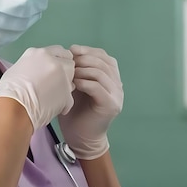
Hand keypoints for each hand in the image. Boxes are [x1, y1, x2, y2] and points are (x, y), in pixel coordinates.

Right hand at [0, 46, 74, 130]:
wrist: (13, 108)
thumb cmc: (9, 90)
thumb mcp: (18, 68)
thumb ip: (32, 65)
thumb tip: (36, 70)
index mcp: (40, 53)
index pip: (59, 50)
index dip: (58, 59)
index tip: (54, 68)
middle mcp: (54, 61)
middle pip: (69, 61)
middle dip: (64, 71)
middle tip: (55, 81)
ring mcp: (62, 76)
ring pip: (73, 77)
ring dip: (66, 85)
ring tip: (54, 94)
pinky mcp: (67, 93)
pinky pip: (71, 96)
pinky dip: (64, 103)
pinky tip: (54, 106)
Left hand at [58, 44, 123, 159]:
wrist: (80, 137)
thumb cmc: (75, 111)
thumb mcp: (76, 85)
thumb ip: (77, 69)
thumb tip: (69, 51)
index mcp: (111, 77)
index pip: (104, 56)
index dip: (88, 50)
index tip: (72, 49)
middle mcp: (118, 85)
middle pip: (103, 62)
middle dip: (84, 58)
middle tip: (68, 60)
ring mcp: (117, 95)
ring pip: (101, 73)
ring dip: (83, 69)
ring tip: (69, 72)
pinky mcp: (111, 105)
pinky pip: (98, 87)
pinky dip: (84, 82)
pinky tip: (73, 83)